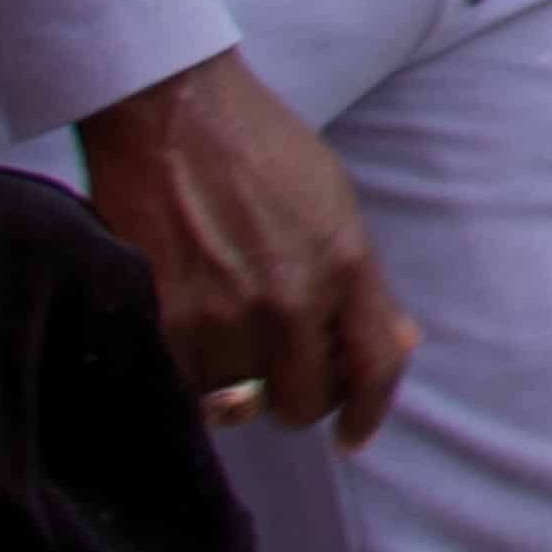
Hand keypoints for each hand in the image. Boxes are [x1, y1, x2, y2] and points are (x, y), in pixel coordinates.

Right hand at [71, 51, 413, 450]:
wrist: (173, 115)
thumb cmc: (260, 148)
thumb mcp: (336, 204)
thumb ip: (362, 282)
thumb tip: (393, 342)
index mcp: (343, 265)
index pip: (374, 366)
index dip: (370, 411)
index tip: (355, 436)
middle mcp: (286, 300)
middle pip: (302, 401)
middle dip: (298, 396)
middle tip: (285, 371)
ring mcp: (219, 316)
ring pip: (236, 403)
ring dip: (237, 386)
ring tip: (231, 341)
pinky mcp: (158, 320)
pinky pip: (183, 387)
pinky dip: (189, 377)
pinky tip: (194, 339)